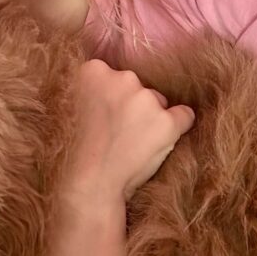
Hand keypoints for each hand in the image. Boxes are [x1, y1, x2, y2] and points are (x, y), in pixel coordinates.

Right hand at [62, 60, 194, 207]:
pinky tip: (161, 142)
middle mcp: (123, 78)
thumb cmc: (77, 151)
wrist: (90, 183)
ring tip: (130, 145)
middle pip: (137, 86)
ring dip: (150, 119)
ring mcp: (146, 99)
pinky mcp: (166, 122)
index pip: (113, 75)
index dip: (110, 97)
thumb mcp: (71, 107)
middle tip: (116, 133)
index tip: (103, 116)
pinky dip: (178, 128)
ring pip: (158, 102)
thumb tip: (113, 87)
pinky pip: (184, 116)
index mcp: (93, 71)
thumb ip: (93, 91)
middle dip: (132, 104)